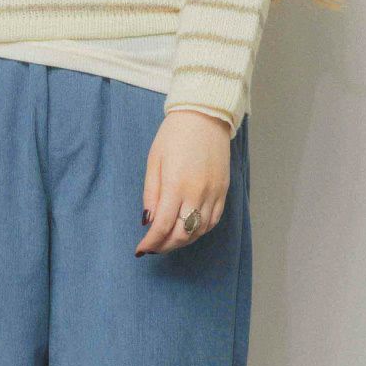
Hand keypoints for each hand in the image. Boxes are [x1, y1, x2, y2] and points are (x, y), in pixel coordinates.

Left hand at [136, 110, 230, 255]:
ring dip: (182, 240)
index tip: (141, 249)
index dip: (151, 242)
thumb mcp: (154, 162)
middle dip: (165, 245)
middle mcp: (197, 193)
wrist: (204, 116)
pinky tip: (188, 230)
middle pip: (182, 234)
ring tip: (168, 240)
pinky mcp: (224, 191)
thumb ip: (151, 194)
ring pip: (199, 231)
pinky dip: (199, 231)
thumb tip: (148, 221)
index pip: (163, 226)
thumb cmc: (174, 136)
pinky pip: (213, 220)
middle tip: (153, 247)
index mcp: (176, 185)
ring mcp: (213, 193)